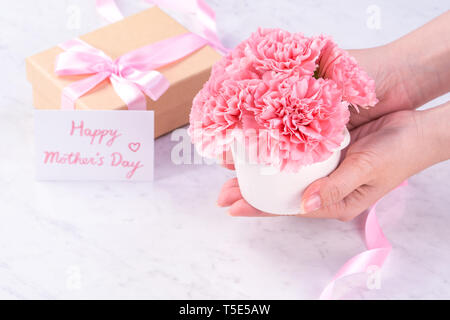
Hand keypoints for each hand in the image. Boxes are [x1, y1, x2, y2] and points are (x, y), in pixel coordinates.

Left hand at [217, 103, 449, 219]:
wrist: (417, 130)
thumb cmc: (398, 155)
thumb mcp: (366, 171)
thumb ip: (335, 188)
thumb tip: (304, 205)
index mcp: (332, 201)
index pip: (288, 208)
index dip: (259, 208)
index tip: (232, 207)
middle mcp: (323, 187)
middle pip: (279, 194)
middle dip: (250, 193)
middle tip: (221, 192)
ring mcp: (323, 168)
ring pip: (283, 175)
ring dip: (258, 172)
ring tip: (231, 170)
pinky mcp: (324, 148)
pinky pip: (294, 154)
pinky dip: (275, 152)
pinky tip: (259, 147)